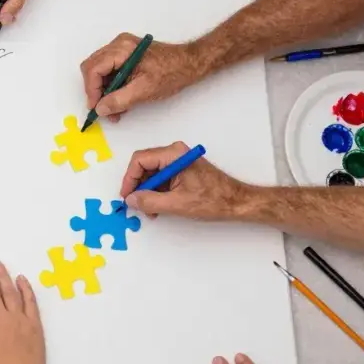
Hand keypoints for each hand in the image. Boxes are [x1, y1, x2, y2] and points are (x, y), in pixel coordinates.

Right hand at [80, 34, 205, 121]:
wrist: (191, 63)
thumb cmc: (172, 73)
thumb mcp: (144, 90)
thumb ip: (119, 100)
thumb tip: (100, 109)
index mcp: (121, 49)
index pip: (93, 69)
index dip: (91, 91)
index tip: (96, 109)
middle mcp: (118, 45)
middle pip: (92, 68)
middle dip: (96, 91)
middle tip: (104, 110)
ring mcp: (122, 49)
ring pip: (100, 71)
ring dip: (104, 91)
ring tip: (115, 108)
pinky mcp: (126, 55)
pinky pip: (110, 70)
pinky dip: (112, 86)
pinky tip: (121, 99)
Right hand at [121, 141, 246, 219]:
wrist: (236, 202)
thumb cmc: (213, 200)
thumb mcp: (177, 203)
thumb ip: (150, 201)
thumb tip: (130, 200)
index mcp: (174, 155)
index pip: (140, 160)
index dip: (129, 179)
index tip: (127, 196)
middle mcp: (174, 153)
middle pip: (144, 166)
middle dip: (139, 187)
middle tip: (136, 204)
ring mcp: (178, 161)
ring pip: (152, 174)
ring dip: (147, 192)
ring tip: (150, 210)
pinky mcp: (181, 169)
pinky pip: (161, 178)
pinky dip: (157, 192)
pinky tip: (158, 206)